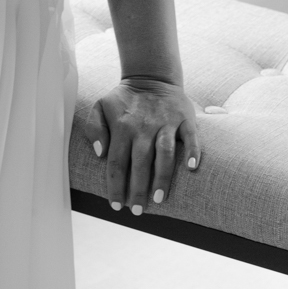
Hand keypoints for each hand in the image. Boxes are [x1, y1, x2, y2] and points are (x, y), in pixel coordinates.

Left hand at [87, 77, 202, 215]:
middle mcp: (143, 127)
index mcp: (121, 127)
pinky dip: (192, 151)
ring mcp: (166, 123)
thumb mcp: (100, 107)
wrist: (151, 77)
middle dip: (137, 189)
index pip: (116, 163)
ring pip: (164, 154)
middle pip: (139, 163)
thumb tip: (100, 153)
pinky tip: (192, 168)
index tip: (116, 206)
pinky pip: (191, 137)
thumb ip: (94, 129)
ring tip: (159, 199)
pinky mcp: (185, 119)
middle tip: (137, 211)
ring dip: (162, 177)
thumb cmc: (124, 100)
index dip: (115, 186)